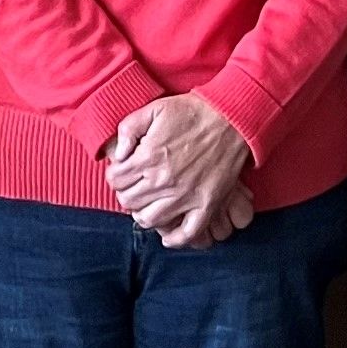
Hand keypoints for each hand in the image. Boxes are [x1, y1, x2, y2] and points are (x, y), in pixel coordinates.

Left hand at [105, 94, 253, 247]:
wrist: (231, 118)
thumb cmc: (192, 112)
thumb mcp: (154, 109)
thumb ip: (128, 129)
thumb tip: (118, 154)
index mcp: (148, 157)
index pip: (116, 180)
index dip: (115, 175)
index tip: (123, 171)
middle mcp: (164, 180)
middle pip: (129, 201)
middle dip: (127, 193)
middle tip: (135, 186)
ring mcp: (186, 195)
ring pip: (151, 220)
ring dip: (144, 214)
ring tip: (148, 205)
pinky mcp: (207, 204)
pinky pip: (188, 232)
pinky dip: (175, 239)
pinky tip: (168, 236)